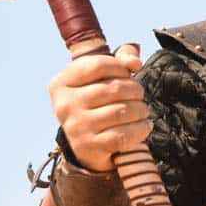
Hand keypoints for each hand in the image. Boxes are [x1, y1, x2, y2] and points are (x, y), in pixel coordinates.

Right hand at [47, 43, 150, 171]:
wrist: (87, 144)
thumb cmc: (98, 102)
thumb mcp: (102, 77)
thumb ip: (121, 59)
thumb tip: (135, 62)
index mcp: (61, 83)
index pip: (98, 65)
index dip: (120, 67)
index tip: (127, 74)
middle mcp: (64, 105)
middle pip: (114, 88)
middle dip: (136, 90)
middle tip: (139, 95)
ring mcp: (76, 127)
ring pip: (121, 111)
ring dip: (141, 110)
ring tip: (142, 110)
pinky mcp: (89, 147)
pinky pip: (123, 135)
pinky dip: (140, 129)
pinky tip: (143, 125)